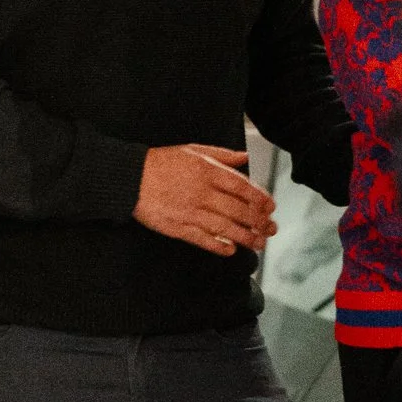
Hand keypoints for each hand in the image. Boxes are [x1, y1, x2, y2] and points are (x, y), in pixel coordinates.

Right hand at [133, 143, 276, 256]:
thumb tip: (245, 157)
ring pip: (226, 228)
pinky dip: (219, 247)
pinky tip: (231, 251)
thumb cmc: (160, 162)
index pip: (242, 187)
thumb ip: (221, 155)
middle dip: (259, 222)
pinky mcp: (178, 227)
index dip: (259, 198)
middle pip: (238, 210)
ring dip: (246, 237)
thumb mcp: (192, 150)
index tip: (270, 206)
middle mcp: (202, 192)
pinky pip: (204, 240)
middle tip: (270, 228)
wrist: (130, 178)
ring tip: (259, 243)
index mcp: (207, 170)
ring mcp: (191, 212)